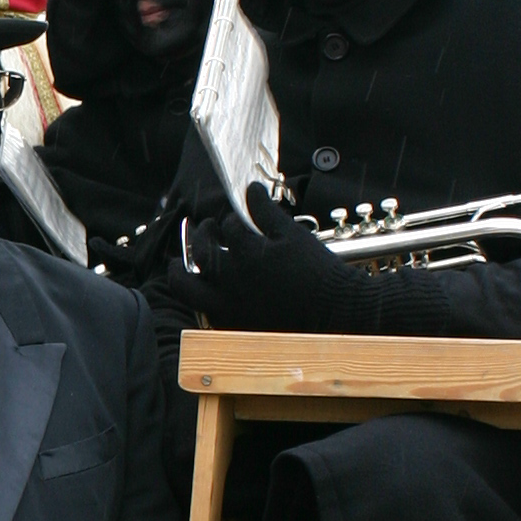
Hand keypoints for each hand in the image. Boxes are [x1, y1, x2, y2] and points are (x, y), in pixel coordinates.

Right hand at [157, 184, 374, 333]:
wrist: (343, 316)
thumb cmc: (302, 328)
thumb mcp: (255, 328)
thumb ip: (231, 311)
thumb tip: (215, 301)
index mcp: (224, 308)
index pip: (182, 286)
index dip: (177, 270)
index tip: (179, 263)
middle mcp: (234, 281)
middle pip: (200, 249)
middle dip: (200, 236)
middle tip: (206, 230)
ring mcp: (257, 256)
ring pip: (228, 226)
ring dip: (226, 220)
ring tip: (232, 219)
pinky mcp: (282, 236)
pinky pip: (258, 207)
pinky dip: (254, 195)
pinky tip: (254, 191)